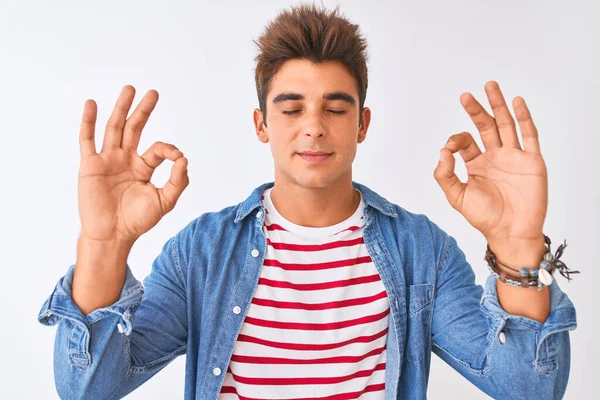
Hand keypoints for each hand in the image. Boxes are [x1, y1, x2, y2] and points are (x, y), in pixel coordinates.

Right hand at [78, 85, 188, 244]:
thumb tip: (184, 159)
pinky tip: (92, 104)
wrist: (112, 235)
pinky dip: (88, 121)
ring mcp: (108, 160)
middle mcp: (126, 159)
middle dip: (144, 110)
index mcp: (143, 167)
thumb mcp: (164, 202)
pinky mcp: (90, 165)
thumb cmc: (137, 221)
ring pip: (115, 128)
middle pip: (135, 128)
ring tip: (129, 89)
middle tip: (153, 93)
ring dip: (121, 108)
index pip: (159, 148)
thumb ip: (178, 182)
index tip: (178, 158)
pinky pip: (88, 139)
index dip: (170, 149)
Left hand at [433, 81, 546, 245]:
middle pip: (486, 126)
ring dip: (499, 105)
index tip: (451, 147)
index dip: (456, 140)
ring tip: (491, 86)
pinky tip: (517, 103)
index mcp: (476, 164)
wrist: (511, 232)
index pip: (465, 142)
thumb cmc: (485, 218)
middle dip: (476, 110)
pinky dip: (524, 118)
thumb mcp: (457, 197)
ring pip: (506, 125)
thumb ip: (445, 175)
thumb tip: (442, 152)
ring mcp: (514, 157)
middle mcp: (495, 157)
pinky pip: (529, 135)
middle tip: (466, 95)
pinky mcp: (532, 161)